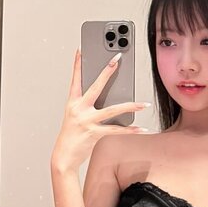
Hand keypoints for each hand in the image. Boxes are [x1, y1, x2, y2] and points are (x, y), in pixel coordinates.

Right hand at [51, 48, 149, 172]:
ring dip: (131, 106)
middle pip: (95, 86)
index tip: (81, 49)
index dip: (78, 64)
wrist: (63, 157)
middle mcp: (78, 109)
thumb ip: (89, 106)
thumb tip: (110, 98)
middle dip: (107, 71)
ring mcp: (86, 121)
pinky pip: (116, 130)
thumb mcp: (76, 117)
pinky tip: (141, 128)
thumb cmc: (71, 136)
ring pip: (112, 110)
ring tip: (144, 104)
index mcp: (72, 103)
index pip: (75, 79)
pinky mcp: (93, 133)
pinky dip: (130, 130)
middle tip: (117, 59)